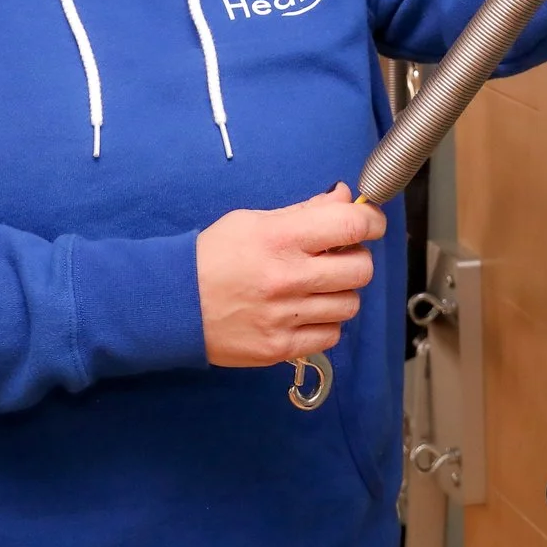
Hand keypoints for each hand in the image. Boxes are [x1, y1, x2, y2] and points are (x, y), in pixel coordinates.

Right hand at [196, 183, 385, 367]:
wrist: (174, 303)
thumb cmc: (213, 257)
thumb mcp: (253, 221)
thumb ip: (304, 211)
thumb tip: (344, 198)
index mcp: (280, 238)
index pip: (351, 225)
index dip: (371, 221)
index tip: (370, 222)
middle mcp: (287, 278)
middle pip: (361, 269)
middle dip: (357, 258)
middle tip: (339, 257)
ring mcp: (285, 317)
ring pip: (350, 305)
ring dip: (341, 293)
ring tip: (317, 287)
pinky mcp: (279, 347)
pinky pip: (331, 335)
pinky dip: (325, 323)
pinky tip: (306, 312)